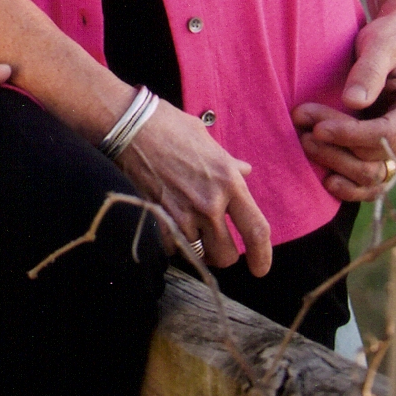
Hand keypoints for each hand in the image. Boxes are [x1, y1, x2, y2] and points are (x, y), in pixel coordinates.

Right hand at [116, 99, 273, 275]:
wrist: (133, 128)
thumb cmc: (172, 127)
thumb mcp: (208, 142)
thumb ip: (229, 164)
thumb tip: (245, 171)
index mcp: (229, 182)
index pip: (257, 230)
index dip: (262, 256)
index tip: (260, 268)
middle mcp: (210, 204)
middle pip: (227, 256)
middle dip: (223, 254)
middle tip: (216, 242)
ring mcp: (184, 215)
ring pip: (199, 255)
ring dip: (197, 248)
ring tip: (191, 230)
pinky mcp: (160, 221)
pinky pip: (173, 250)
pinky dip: (173, 243)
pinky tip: (170, 224)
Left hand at [292, 13, 395, 201]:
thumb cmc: (393, 38)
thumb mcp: (384, 40)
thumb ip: (370, 68)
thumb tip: (353, 102)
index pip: (388, 134)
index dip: (350, 134)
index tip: (317, 126)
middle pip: (376, 155)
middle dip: (336, 143)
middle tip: (300, 124)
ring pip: (373, 174)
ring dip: (336, 162)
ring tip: (304, 140)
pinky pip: (375, 184)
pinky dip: (351, 186)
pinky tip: (326, 179)